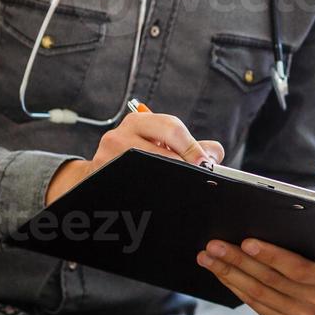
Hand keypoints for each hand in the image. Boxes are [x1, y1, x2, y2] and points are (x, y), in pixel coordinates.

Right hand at [45, 111, 222, 205]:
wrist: (99, 175)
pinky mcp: (103, 177)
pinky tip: (160, 193)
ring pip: (150, 167)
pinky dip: (153, 190)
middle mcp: (120, 135)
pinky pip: (135, 185)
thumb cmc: (137, 157)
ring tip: (182, 184)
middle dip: (186, 161)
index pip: (171, 127)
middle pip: (163, 145)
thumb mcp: (159, 143)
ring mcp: (109, 157)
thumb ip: (191, 147)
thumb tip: (214, 153)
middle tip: (199, 173)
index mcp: (138, 121)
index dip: (193, 146)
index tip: (206, 162)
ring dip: (171, 177)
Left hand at [197, 238, 314, 314]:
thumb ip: (292, 238)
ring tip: (208, 257)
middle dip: (239, 261)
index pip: (297, 267)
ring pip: (257, 293)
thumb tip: (253, 225)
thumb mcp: (310, 242)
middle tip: (215, 246)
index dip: (270, 255)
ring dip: (229, 273)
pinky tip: (219, 272)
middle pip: (271, 280)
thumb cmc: (310, 250)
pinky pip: (254, 304)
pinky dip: (234, 286)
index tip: (245, 241)